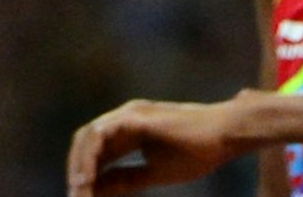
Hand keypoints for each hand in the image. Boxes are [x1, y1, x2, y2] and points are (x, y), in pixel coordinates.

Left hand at [66, 97, 245, 196]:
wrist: (225, 134)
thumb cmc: (199, 151)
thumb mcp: (155, 171)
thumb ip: (126, 178)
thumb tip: (96, 189)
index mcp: (132, 131)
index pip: (98, 151)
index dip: (87, 175)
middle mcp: (127, 118)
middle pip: (86, 142)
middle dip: (77, 170)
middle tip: (78, 196)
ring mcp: (130, 114)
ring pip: (88, 137)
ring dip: (79, 166)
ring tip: (80, 191)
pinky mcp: (135, 117)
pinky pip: (99, 136)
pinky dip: (89, 158)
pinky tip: (88, 179)